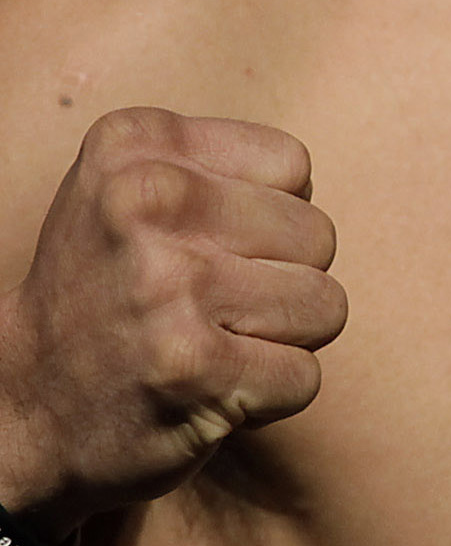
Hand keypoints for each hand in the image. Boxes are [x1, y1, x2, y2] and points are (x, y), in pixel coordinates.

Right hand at [0, 109, 345, 533]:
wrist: (23, 401)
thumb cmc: (105, 288)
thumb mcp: (130, 188)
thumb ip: (220, 166)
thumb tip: (311, 188)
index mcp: (133, 144)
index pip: (292, 166)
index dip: (268, 216)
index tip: (202, 246)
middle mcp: (145, 202)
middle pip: (318, 235)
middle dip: (282, 279)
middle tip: (206, 306)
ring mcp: (168, 286)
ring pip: (325, 305)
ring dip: (282, 339)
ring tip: (211, 342)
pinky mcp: (191, 366)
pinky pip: (305, 376)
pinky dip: (269, 394)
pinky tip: (208, 387)